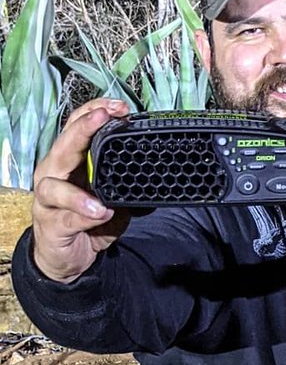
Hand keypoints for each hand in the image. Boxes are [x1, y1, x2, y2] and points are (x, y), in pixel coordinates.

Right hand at [30, 98, 130, 282]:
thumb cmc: (87, 221)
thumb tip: (157, 172)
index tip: (120, 107)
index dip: (95, 113)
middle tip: (105, 118)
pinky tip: (99, 213)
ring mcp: (48, 200)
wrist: (68, 256)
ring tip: (102, 195)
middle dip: (85, 129)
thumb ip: (126, 184)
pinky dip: (83, 214)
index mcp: (69, 163)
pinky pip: (65, 217)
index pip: (77, 128)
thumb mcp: (113, 199)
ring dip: (79, 188)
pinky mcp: (52, 225)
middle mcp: (54, 175)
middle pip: (64, 145)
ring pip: (54, 185)